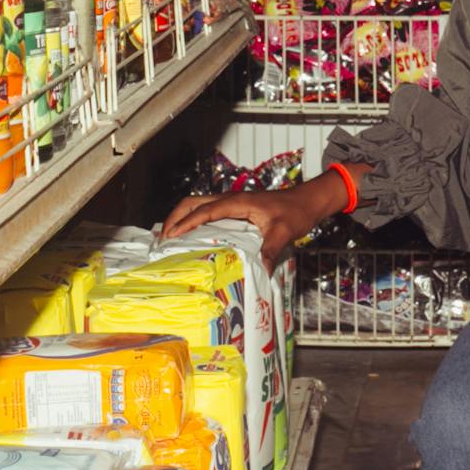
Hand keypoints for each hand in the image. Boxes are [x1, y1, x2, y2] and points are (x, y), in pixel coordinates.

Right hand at [161, 183, 327, 265]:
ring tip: (169, 240)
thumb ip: (270, 249)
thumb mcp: (285, 231)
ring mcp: (233, 205)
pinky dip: (194, 221)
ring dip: (182, 219)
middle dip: (174, 218)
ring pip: (198, 206)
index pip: (205, 210)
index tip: (170, 236)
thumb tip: (259, 269)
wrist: (309, 201)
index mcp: (238, 202)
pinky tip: (192, 238)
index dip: (186, 223)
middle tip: (161, 240)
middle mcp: (232, 200)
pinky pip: (208, 213)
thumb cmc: (297, 211)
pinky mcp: (236, 210)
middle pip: (193, 203)